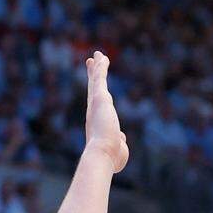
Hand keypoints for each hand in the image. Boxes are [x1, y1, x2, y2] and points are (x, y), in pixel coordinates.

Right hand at [84, 51, 128, 172]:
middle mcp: (93, 112)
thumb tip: (121, 138)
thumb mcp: (117, 149)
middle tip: (92, 63)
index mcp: (97, 123)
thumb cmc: (110, 157)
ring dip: (98, 67)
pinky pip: (100, 78)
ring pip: (97, 81)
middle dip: (93, 75)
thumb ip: (119, 142)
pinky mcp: (100, 98)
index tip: (96, 87)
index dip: (96, 95)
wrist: (103, 155)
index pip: (97, 105)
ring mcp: (95, 104)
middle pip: (93, 89)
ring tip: (99, 55)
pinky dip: (101, 67)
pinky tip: (102, 57)